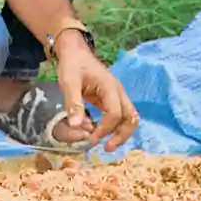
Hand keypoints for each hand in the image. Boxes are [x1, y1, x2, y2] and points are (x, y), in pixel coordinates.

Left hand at [53, 33, 138, 151]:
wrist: (75, 52)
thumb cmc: (72, 65)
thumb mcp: (69, 83)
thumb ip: (74, 104)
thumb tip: (76, 127)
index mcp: (110, 87)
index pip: (115, 113)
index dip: (105, 129)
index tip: (91, 139)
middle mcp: (119, 92)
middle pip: (131, 118)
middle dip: (122, 135)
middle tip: (107, 148)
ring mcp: (118, 96)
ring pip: (130, 118)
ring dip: (122, 133)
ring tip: (108, 145)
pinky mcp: (113, 99)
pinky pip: (121, 116)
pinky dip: (115, 127)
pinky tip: (100, 133)